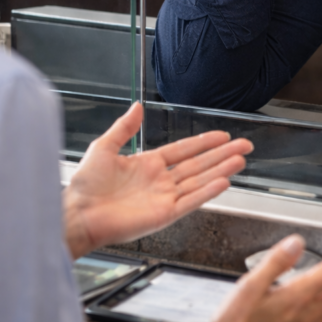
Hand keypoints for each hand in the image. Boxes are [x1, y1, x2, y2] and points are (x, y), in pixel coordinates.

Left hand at [63, 102, 252, 258]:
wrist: (77, 214)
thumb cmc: (85, 185)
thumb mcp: (104, 147)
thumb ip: (124, 128)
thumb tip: (137, 106)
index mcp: (147, 164)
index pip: (183, 151)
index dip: (204, 143)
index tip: (223, 136)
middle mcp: (160, 181)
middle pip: (198, 165)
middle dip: (222, 155)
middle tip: (244, 145)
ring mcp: (164, 198)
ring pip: (200, 181)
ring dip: (221, 170)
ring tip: (241, 160)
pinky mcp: (164, 215)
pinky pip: (191, 201)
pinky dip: (208, 192)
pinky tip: (224, 182)